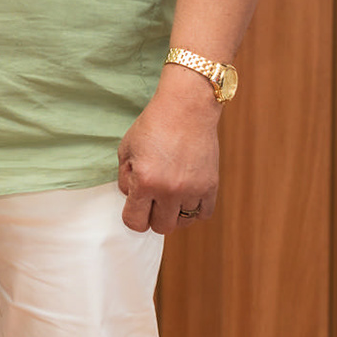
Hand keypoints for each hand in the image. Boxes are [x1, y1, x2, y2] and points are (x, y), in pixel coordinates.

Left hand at [116, 64, 221, 233]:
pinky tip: (187, 195)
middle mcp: (169, 191)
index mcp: (145, 182)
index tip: (135, 206)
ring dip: (174, 212)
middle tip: (152, 199)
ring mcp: (193, 190)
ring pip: (183, 223)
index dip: (132, 216)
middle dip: (153, 216)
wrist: (186, 109)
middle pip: (160, 227)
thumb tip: (131, 198)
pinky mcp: (211, 186)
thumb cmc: (153, 126)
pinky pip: (203, 214)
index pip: (134, 222)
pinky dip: (194, 210)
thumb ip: (125, 178)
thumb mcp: (126, 149)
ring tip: (170, 194)